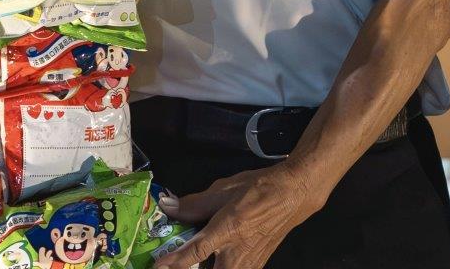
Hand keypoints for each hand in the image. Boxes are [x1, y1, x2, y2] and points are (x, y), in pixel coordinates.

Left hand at [157, 164, 322, 268]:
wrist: (294, 195)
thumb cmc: (259, 188)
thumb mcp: (225, 189)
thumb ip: (195, 203)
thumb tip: (168, 207)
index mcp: (227, 231)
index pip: (193, 254)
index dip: (173, 262)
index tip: (156, 267)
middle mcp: (236, 255)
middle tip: (174, 262)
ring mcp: (247, 265)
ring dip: (206, 266)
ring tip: (198, 258)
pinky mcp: (255, 267)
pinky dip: (219, 265)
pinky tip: (217, 256)